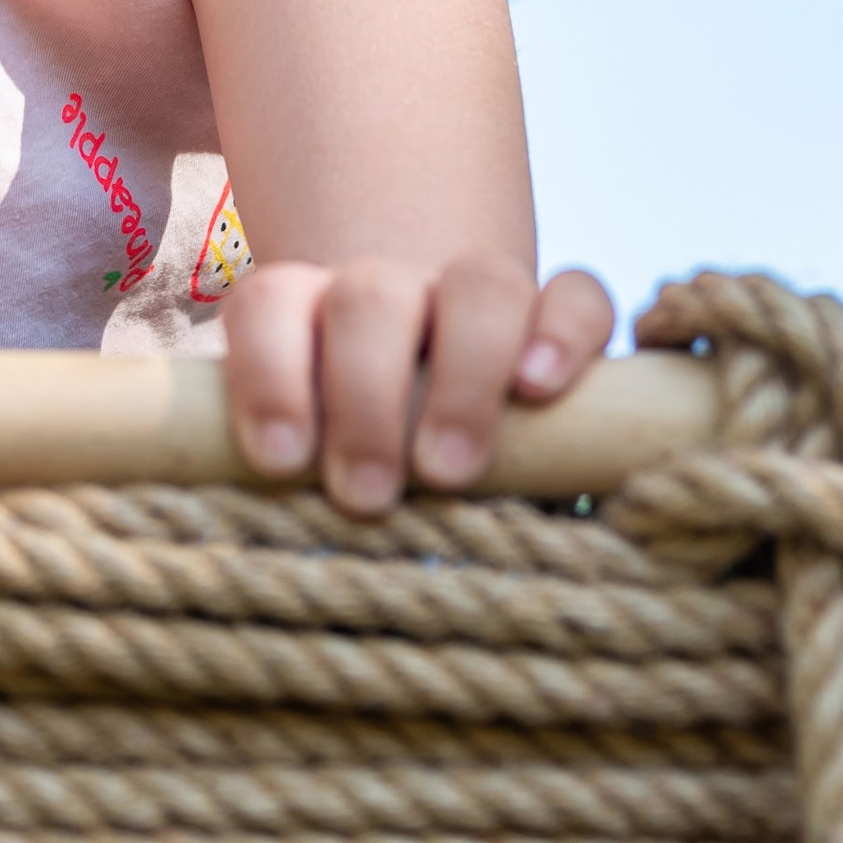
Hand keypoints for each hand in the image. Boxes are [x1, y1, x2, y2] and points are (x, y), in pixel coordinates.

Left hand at [221, 253, 614, 518]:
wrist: (439, 435)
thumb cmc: (360, 473)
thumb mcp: (315, 479)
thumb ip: (295, 490)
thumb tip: (264, 558)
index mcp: (312, 315)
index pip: (273, 305)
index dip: (268, 372)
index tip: (281, 460)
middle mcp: (393, 292)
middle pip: (372, 297)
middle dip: (365, 396)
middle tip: (365, 496)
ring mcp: (477, 294)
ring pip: (481, 284)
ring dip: (464, 377)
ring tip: (448, 471)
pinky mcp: (562, 318)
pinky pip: (578, 298)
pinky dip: (563, 334)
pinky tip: (541, 388)